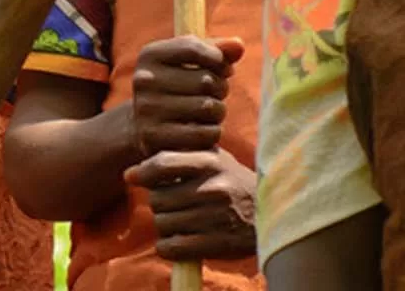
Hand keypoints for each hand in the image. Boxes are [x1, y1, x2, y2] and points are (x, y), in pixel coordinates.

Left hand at [125, 148, 256, 261]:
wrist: (273, 213)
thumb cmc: (234, 182)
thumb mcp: (215, 159)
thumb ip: (179, 157)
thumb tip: (133, 171)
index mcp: (210, 162)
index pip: (162, 164)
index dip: (141, 172)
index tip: (131, 177)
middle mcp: (213, 187)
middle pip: (157, 199)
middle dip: (159, 203)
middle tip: (174, 204)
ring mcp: (215, 217)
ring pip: (162, 224)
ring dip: (165, 226)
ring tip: (182, 221)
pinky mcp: (217, 244)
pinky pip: (172, 247)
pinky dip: (168, 247)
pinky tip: (177, 242)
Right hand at [129, 36, 244, 154]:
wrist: (143, 126)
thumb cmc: (175, 88)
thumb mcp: (188, 63)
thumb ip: (216, 50)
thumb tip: (238, 45)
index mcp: (150, 55)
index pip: (193, 48)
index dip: (218, 59)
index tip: (223, 68)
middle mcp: (144, 80)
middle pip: (205, 80)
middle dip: (220, 88)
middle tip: (215, 94)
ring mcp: (148, 110)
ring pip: (209, 108)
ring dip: (218, 112)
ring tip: (208, 112)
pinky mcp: (156, 137)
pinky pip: (206, 133)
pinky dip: (212, 133)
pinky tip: (202, 129)